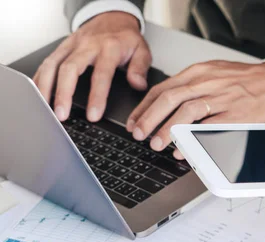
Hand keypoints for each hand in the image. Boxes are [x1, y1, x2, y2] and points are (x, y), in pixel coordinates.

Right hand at [33, 12, 150, 121]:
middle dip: (63, 93)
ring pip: (53, 64)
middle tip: (61, 114)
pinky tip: (38, 93)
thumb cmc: (126, 38)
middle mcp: (88, 46)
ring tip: (45, 108)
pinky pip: (47, 62)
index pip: (102, 74)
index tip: (93, 115)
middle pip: (70, 69)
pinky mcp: (62, 47)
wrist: (112, 18)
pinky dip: (40, 78)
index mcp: (110, 48)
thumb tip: (138, 85)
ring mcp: (72, 45)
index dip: (97, 96)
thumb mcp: (142, 50)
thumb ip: (140, 68)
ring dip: (46, 87)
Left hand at [126, 61, 264, 158]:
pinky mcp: (236, 113)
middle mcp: (208, 82)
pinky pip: (210, 127)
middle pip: (170, 98)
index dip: (144, 107)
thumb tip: (165, 104)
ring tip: (156, 143)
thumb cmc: (244, 80)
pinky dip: (193, 138)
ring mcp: (222, 98)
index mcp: (199, 72)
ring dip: (168, 129)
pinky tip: (183, 148)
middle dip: (150, 118)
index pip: (163, 88)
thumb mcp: (214, 73)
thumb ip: (191, 85)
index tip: (134, 121)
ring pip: (187, 111)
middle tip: (139, 134)